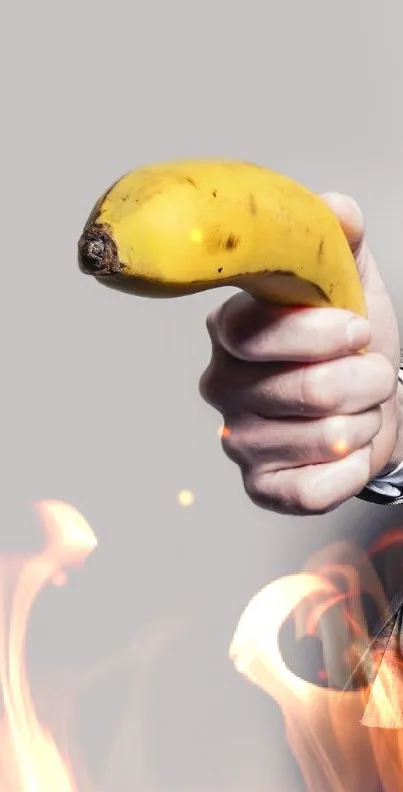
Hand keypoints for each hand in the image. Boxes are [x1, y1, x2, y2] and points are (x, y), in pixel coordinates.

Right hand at [199, 194, 400, 514]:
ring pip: (326, 437)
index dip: (322, 333)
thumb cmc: (351, 343)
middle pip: (310, 389)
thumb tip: (334, 208)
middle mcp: (222, 385)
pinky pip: (314, 491)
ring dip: (365, 421)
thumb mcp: (350, 280)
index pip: (260, 333)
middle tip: (370, 372)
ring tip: (356, 407)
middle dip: (367, 380)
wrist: (371, 404)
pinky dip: (351, 470)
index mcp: (231, 328)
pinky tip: (348, 451)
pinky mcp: (260, 487)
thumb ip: (339, 238)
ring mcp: (238, 441)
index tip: (358, 329)